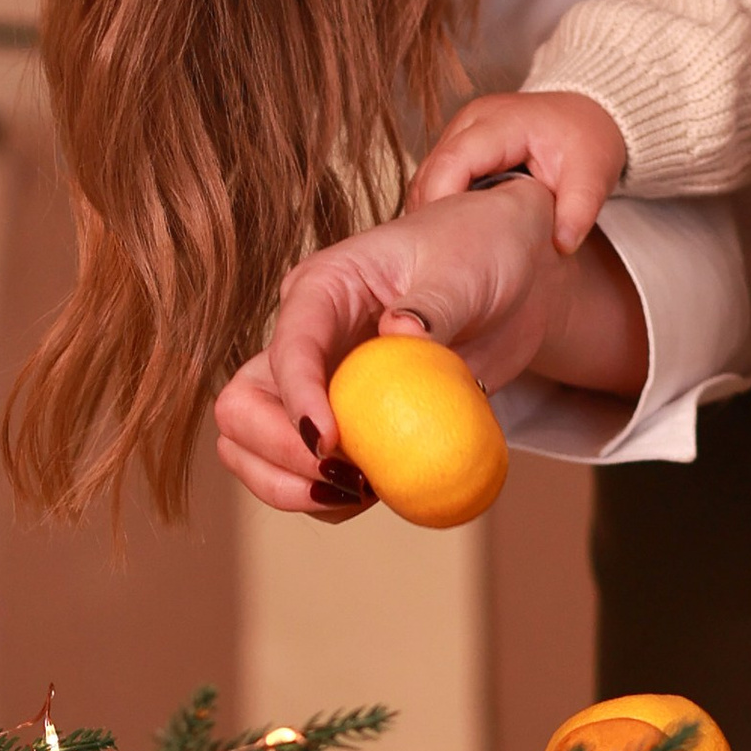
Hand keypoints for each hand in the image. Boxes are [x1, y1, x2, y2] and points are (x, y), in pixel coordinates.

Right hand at [216, 181, 577, 522]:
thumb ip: (434, 303)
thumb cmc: (479, 250)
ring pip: (255, 449)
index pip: (287, 347)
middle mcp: (306, 340)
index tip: (330, 444)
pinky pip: (307, 474)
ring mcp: (318, 386)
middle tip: (344, 479)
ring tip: (364, 491)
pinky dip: (329, 500)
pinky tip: (380, 492)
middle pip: (242, 408)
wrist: (509, 273)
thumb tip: (400, 333)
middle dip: (276, 455)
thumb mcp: (464, 267)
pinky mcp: (343, 422)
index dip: (297, 400)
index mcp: (322, 289)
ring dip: (291, 487)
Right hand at [410, 88, 628, 256]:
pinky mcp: (459, 145)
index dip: (444, 205)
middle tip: (447, 259)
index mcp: (500, 122)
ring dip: (434, 214)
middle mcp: (471, 121)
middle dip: (434, 217)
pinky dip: (442, 208)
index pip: (452, 162)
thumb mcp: (593, 174)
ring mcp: (461, 130)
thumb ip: (579, 211)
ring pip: (426, 176)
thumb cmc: (588, 140)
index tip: (451, 246)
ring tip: (452, 252)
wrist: (587, 115)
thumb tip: (562, 246)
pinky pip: (436, 179)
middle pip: (430, 171)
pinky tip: (458, 236)